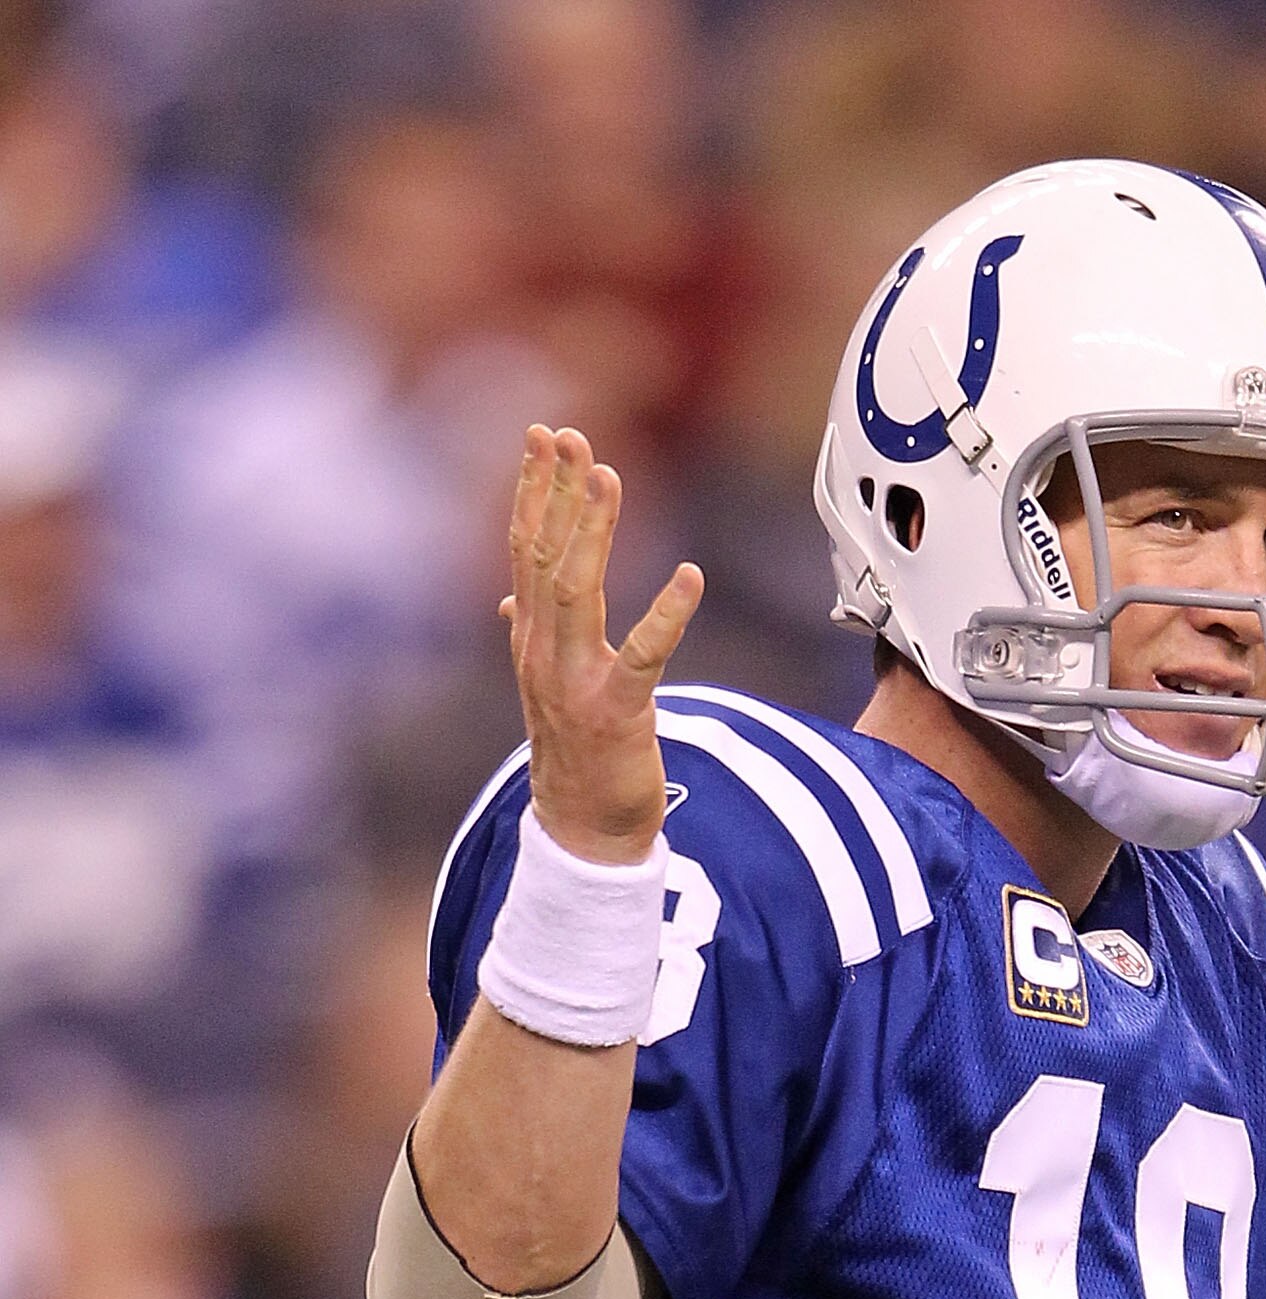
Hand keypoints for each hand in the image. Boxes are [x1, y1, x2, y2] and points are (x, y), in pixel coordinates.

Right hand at [502, 424, 704, 865]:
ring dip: (592, 530)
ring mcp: (576, 682)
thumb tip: (508, 602)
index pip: (525, 549)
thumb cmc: (574, 756)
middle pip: (545, 556)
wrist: (582, 832)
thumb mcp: (547, 688)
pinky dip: (667, 614)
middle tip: (568, 433)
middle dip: (555, 491)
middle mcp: (543, 653)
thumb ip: (531, 635)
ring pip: (578, 590)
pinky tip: (691, 576)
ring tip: (607, 477)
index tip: (541, 435)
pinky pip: (644, 655)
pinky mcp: (617, 713)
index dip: (532, 489)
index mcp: (530, 640)